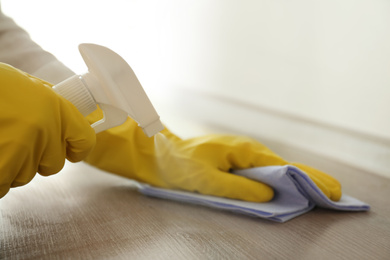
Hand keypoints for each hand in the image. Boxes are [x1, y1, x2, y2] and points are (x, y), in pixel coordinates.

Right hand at [0, 63, 95, 197]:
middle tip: (19, 141)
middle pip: (54, 163)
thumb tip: (60, 119)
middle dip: (39, 157)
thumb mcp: (28, 85)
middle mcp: (45, 131)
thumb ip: (48, 106)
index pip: (85, 140)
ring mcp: (22, 150)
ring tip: (0, 142)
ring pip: (27, 175)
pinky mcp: (1, 167)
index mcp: (56, 108)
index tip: (73, 151)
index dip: (78, 148)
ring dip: (15, 165)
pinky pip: (4, 185)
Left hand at [84, 115, 340, 201]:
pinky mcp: (234, 162)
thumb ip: (239, 188)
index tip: (328, 190)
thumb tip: (268, 196)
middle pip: (282, 166)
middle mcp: (246, 149)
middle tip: (334, 193)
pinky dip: (276, 182)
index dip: (306, 179)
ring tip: (316, 194)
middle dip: (307, 179)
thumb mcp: (208, 180)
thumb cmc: (181, 165)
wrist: (161, 155)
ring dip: (294, 182)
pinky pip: (259, 173)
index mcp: (243, 150)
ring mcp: (240, 155)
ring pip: (272, 170)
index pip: (282, 166)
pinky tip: (285, 191)